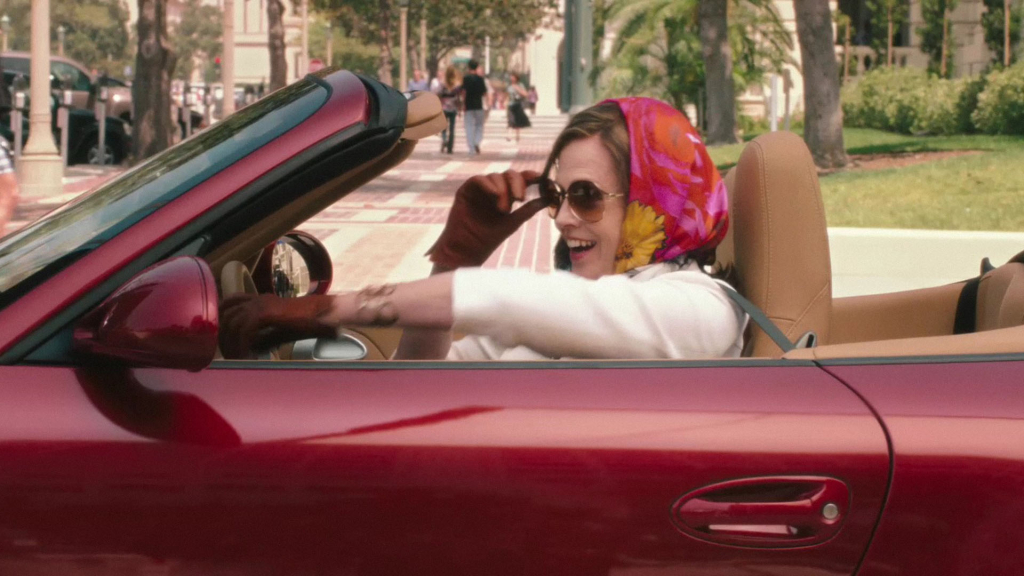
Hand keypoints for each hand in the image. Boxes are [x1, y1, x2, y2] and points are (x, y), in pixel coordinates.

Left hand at [219, 294, 337, 358]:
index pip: (228, 304)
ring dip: (230, 342)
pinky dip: (242, 344)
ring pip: (232, 322)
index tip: (223, 342)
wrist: (324, 314)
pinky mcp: (265, 312)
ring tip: (234, 358)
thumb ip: (262, 337)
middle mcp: (256, 299)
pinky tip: (245, 356)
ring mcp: (260, 304)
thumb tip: (249, 350)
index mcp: (258, 300)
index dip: (222, 322)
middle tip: (226, 354)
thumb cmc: (306, 323)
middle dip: (223, 336)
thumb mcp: (279, 330)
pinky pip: (245, 329)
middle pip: (226, 314)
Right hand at [427, 170, 545, 269]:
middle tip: (520, 198)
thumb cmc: (489, 238)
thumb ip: (528, 209)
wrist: (468, 249)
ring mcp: (479, 190)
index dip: (529, 176)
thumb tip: (548, 198)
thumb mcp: (513, 222)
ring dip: (503, 189)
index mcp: (505, 196)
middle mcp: (493, 190)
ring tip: (503, 209)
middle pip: (509, 175)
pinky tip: (494, 193)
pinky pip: (478, 179)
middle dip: (517, 183)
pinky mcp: (466, 191)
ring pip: (495, 176)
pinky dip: (488, 184)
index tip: (540, 178)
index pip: (519, 180)